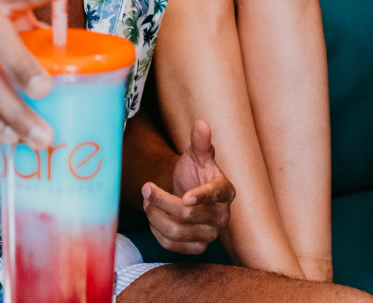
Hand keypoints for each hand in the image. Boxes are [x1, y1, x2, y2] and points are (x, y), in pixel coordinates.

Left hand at [143, 121, 233, 254]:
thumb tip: (201, 124)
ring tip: (147, 202)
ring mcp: (211, 234)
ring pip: (178, 232)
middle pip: (189, 215)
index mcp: (226, 190)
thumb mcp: (197, 155)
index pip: (215, 195)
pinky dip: (157, 231)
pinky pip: (172, 245)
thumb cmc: (196, 172)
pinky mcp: (197, 247)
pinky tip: (153, 216)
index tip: (186, 197)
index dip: (201, 197)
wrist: (190, 192)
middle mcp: (222, 215)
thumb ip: (200, 141)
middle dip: (162, 201)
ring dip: (156, 217)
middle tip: (146, 187)